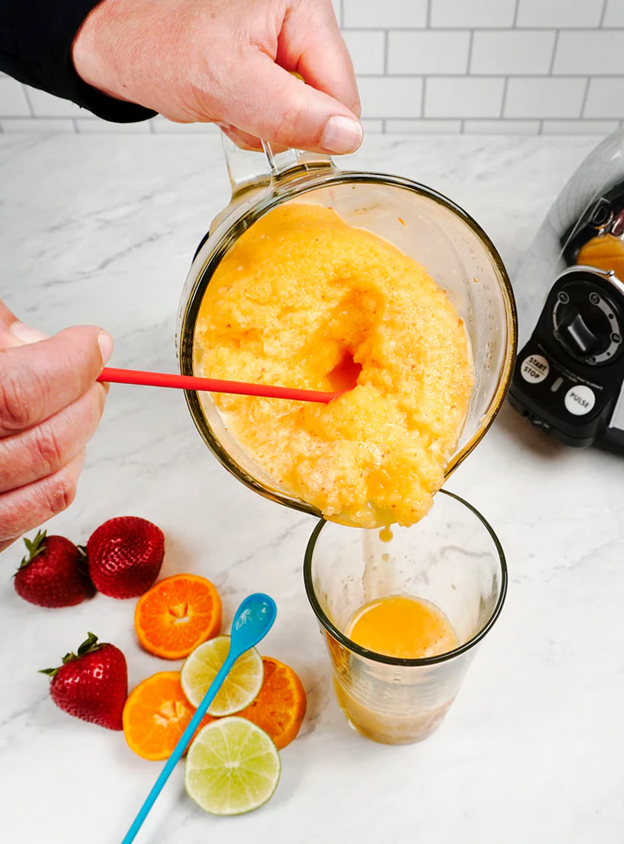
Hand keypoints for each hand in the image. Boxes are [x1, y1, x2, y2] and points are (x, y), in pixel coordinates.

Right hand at [0, 302, 111, 553]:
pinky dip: (58, 479)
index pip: (20, 393)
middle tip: (93, 374)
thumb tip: (42, 344)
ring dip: (79, 439)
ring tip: (77, 406)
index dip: (71, 364)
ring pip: (52, 486)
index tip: (92, 342)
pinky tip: (54, 449)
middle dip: (86, 400)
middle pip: (45, 443)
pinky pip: (32, 517)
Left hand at [73, 0, 361, 153]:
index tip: (266, 119)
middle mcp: (301, 18)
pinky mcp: (273, 58)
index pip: (344, 95)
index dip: (310, 125)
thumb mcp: (229, 85)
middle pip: (327, 104)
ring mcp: (288, 39)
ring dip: (265, 122)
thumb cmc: (161, 47)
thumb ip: (292, 114)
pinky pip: (284, 109)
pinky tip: (230, 98)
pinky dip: (255, 116)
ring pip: (305, 113)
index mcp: (303, 7)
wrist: (125, 46)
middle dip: (283, 121)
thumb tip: (346, 137)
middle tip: (241, 105)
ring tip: (229, 99)